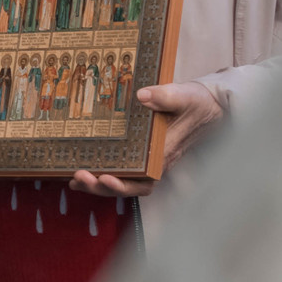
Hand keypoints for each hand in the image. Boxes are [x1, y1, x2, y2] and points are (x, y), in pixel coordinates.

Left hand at [70, 81, 224, 196]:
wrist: (206, 105)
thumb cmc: (197, 102)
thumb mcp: (184, 96)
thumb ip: (165, 96)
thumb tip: (142, 95)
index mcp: (165, 153)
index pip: (145, 180)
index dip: (124, 184)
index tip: (105, 177)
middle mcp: (155, 162)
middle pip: (128, 186)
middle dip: (102, 186)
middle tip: (79, 177)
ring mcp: (147, 159)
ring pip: (122, 181)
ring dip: (98, 184)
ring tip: (75, 179)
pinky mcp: (140, 153)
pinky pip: (120, 169)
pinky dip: (99, 173)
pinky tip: (78, 172)